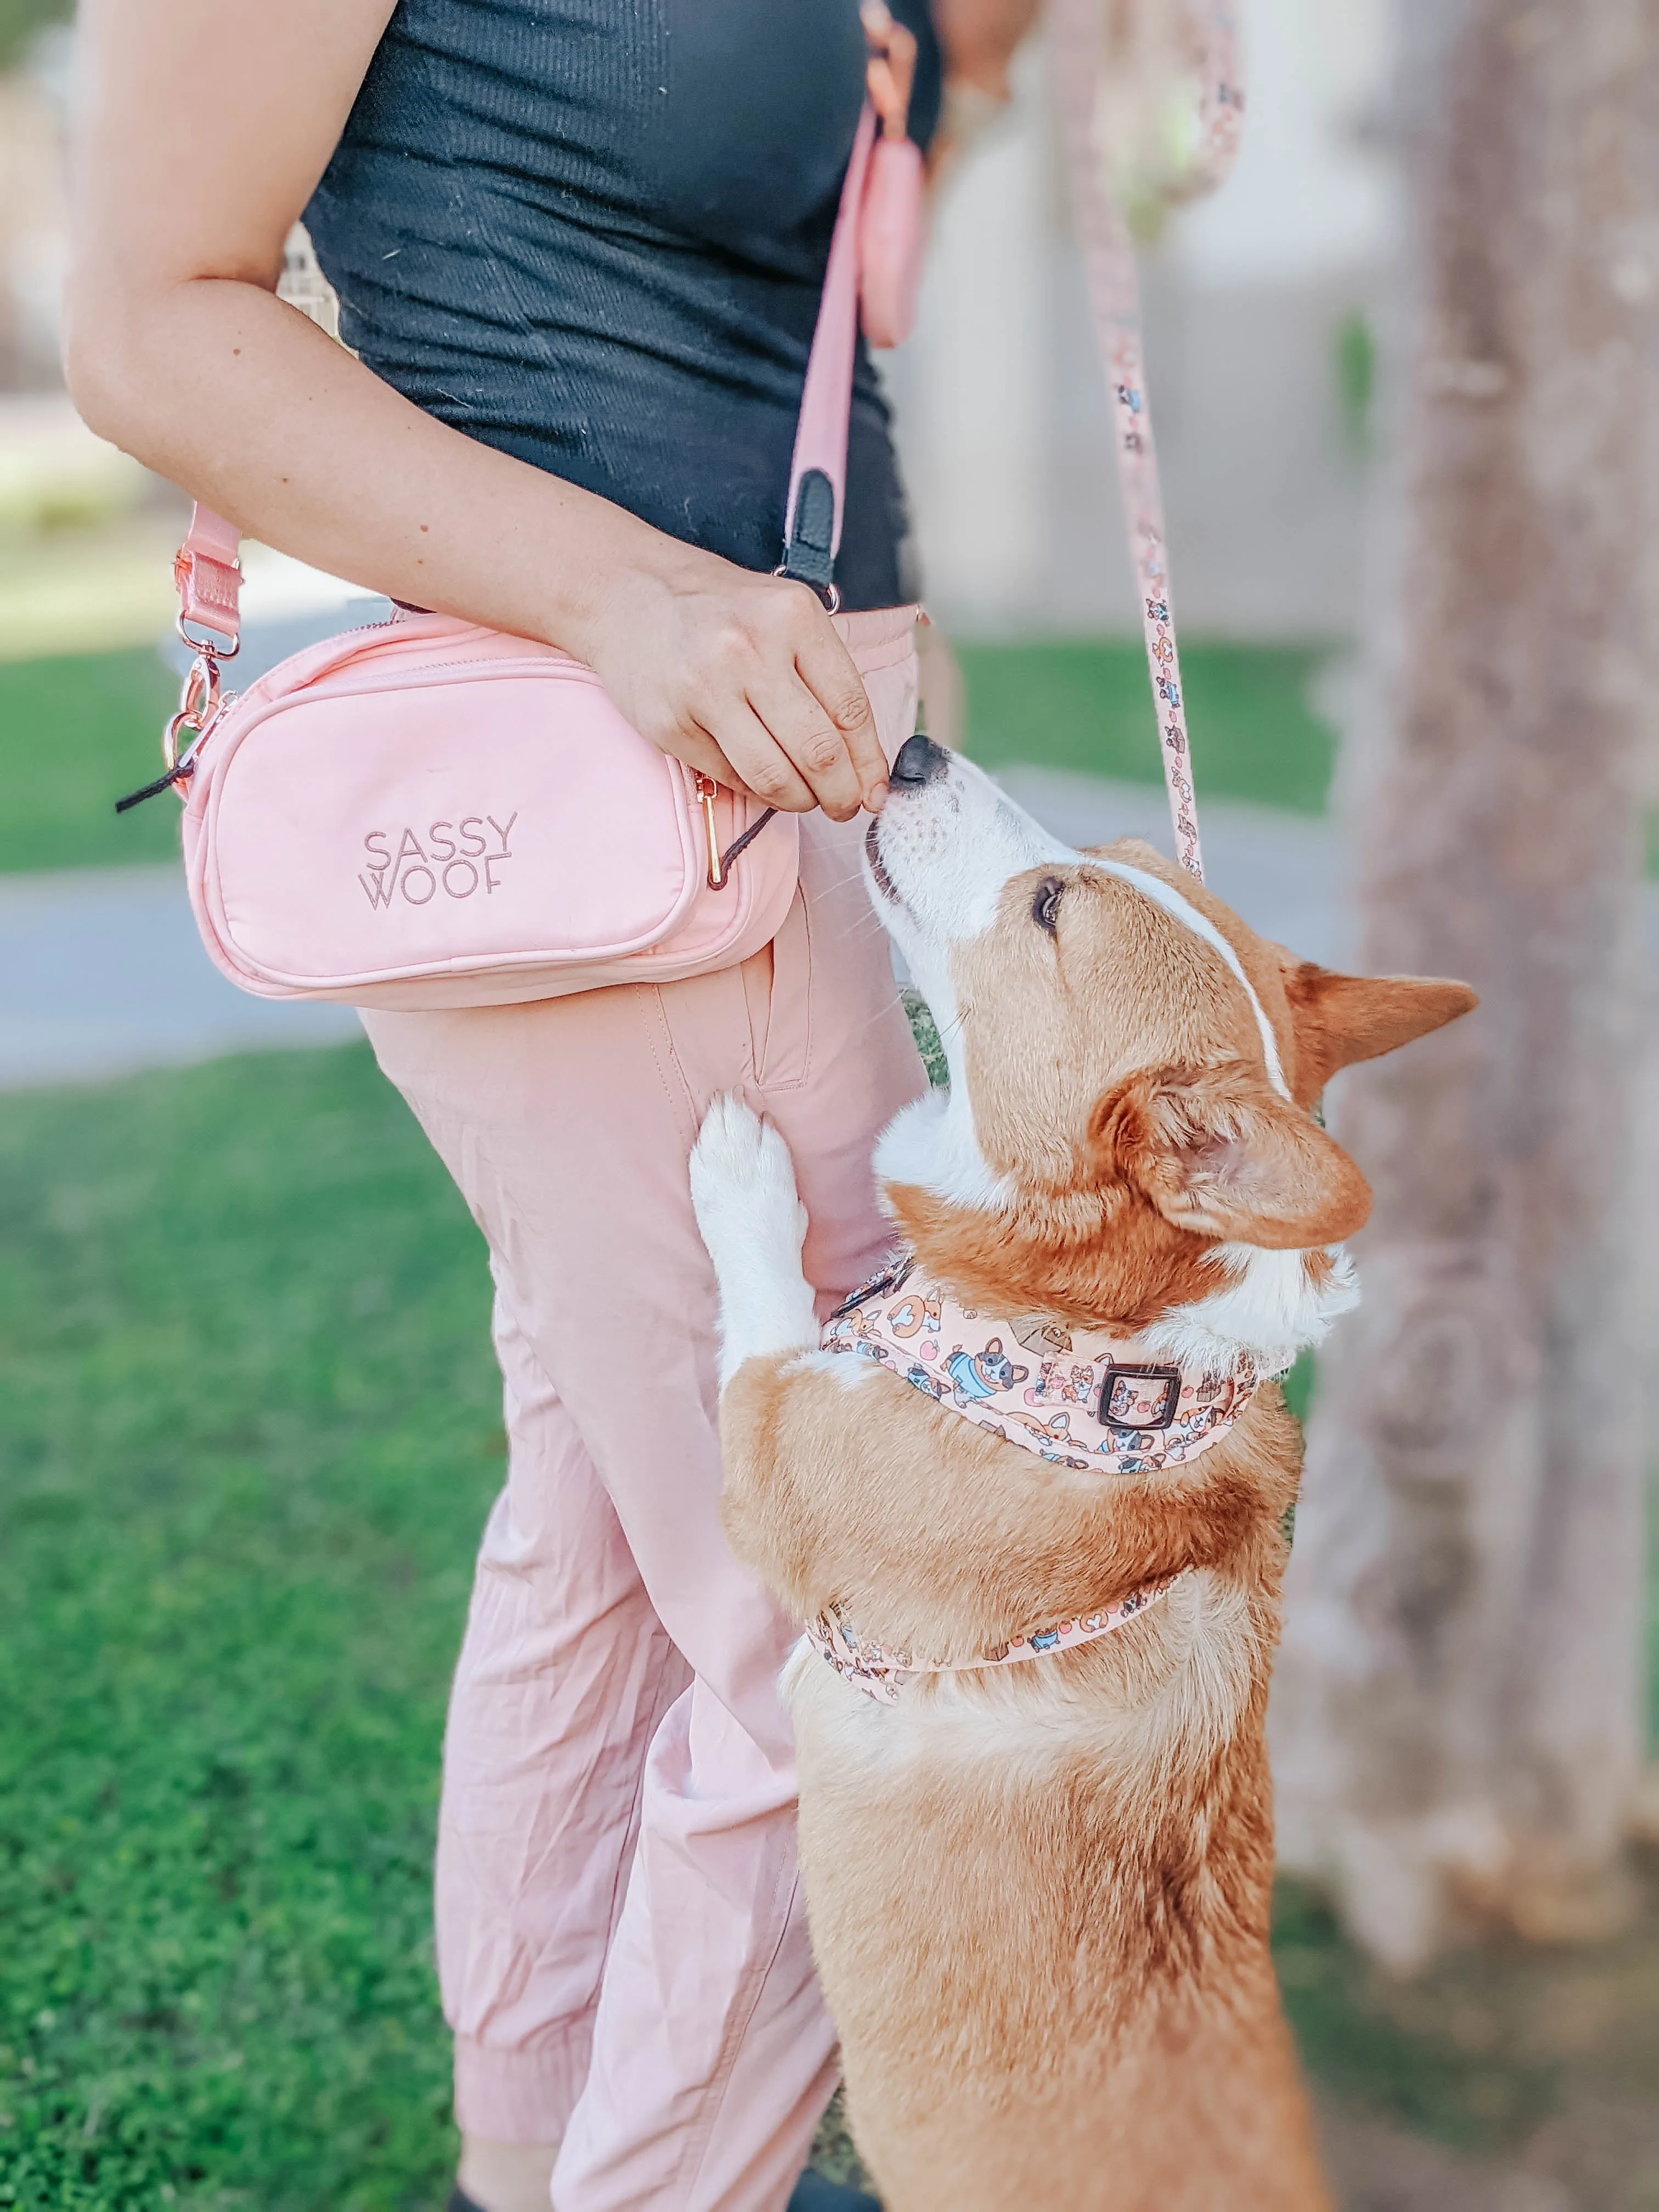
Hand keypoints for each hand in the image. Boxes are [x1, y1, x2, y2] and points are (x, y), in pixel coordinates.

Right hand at [575, 536, 889, 821]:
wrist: (628, 592)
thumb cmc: (719, 609)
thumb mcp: (783, 617)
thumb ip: (825, 679)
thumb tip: (864, 766)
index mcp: (793, 618)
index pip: (851, 710)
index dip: (870, 763)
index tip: (875, 791)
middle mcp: (749, 650)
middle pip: (818, 752)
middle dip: (841, 794)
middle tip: (843, 807)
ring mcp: (705, 689)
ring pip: (775, 777)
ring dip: (799, 801)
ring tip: (803, 797)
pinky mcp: (670, 723)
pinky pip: (729, 778)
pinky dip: (753, 789)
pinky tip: (758, 776)